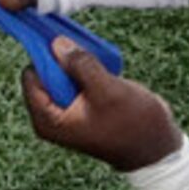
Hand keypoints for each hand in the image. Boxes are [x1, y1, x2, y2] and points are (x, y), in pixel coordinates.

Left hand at [20, 36, 182, 171]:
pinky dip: (88, 70)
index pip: (31, 75)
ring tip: (102, 68)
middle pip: (45, 72)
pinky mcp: (82, 105)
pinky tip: (106, 72)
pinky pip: (76, 78)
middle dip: (66, 60)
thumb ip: (81, 65)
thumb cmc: (132, 124)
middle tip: (90, 58)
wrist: (157, 146)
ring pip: (63, 72)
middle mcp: (52, 116)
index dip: (47, 56)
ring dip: (80, 63)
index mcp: (48, 119)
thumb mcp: (107, 90)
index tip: (67, 43)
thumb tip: (57, 44)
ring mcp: (67, 111)